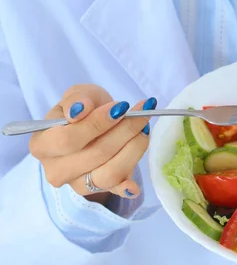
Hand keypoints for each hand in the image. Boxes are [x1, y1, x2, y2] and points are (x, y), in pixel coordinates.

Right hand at [29, 84, 156, 203]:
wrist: (95, 124)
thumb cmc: (85, 107)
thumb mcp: (79, 94)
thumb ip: (77, 98)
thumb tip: (79, 110)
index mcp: (42, 144)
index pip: (68, 139)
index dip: (97, 123)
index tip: (122, 106)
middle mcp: (55, 170)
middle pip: (94, 155)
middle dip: (124, 131)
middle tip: (142, 114)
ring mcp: (76, 184)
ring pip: (108, 173)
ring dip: (133, 149)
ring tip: (144, 128)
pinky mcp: (97, 191)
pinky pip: (114, 190)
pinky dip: (125, 186)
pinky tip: (134, 183)